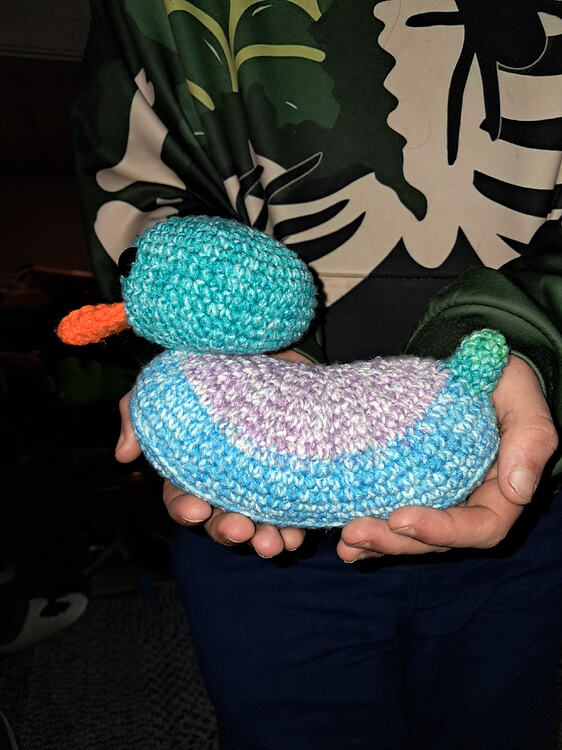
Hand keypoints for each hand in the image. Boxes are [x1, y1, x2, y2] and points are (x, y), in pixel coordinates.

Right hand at [115, 349, 311, 557]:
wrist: (271, 343)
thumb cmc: (215, 362)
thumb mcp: (175, 377)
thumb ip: (140, 411)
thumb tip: (123, 456)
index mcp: (192, 464)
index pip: (181, 498)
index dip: (185, 510)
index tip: (198, 509)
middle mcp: (225, 478)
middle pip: (219, 519)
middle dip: (227, 530)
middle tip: (240, 528)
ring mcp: (261, 480)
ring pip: (257, 522)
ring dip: (263, 539)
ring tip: (274, 543)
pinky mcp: (294, 474)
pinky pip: (294, 511)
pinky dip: (294, 528)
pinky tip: (296, 535)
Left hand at [337, 355, 557, 561]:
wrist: (476, 368)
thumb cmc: (502, 379)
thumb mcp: (522, 395)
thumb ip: (530, 438)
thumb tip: (518, 490)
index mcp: (502, 490)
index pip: (480, 526)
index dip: (442, 530)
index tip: (401, 518)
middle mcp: (472, 502)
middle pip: (438, 539)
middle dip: (396, 542)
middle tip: (354, 533)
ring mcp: (443, 499)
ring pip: (413, 535)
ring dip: (379, 542)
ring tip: (346, 541)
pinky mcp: (416, 488)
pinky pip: (395, 516)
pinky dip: (373, 530)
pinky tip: (343, 538)